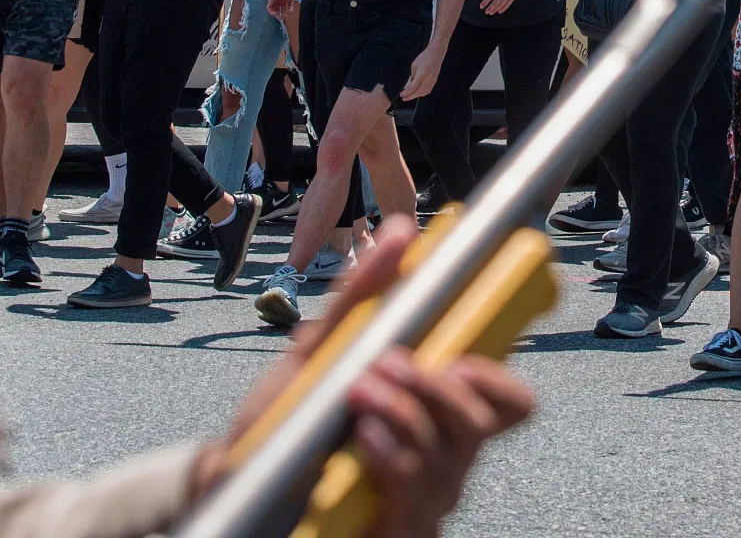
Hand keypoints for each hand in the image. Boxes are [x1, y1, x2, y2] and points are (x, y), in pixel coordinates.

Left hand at [188, 218, 534, 534]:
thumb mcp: (320, 350)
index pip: (506, 401)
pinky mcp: (397, 530)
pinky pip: (415, 498)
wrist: (233, 480)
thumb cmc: (287, 418)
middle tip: (390, 362)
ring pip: (449, 457)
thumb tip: (399, 233)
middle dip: (439, 386)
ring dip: (406, 414)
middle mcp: (442, 457)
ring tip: (360, 391)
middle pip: (480, 422)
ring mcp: (422, 498)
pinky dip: (392, 458)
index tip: (464, 350)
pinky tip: (363, 439)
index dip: (501, 376)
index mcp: (434, 412)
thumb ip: (361, 297)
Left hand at [397, 43, 446, 101]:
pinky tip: (418, 93)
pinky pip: (428, 89)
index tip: (402, 94)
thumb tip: (409, 84)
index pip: (413, 87)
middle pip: (419, 92)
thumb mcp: (414, 65)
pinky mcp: (435, 80)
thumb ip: (412, 76)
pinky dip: (422, 93)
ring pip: (424, 92)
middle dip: (410, 96)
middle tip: (404, 98)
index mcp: (422, 74)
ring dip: (416, 96)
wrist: (436, 53)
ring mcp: (432, 80)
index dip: (407, 92)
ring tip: (410, 96)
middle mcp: (428, 78)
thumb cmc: (424, 57)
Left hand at [478, 0, 529, 15]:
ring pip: (501, 4)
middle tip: (486, 12)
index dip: (485, 2)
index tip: (481, 7)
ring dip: (495, 9)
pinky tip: (499, 11)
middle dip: (490, 8)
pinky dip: (503, 8)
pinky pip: (507, 4)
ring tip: (491, 12)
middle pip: (495, 2)